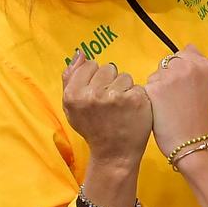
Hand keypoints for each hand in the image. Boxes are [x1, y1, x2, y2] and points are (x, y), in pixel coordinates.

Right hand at [62, 51, 152, 167]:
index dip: (95, 78)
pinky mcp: (135, 100)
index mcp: (74, 94)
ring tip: (120, 108)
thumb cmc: (92, 128)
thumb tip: (80, 53)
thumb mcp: (71, 106)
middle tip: (109, 104)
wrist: (114, 153)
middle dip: (110, 82)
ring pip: (124, 76)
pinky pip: (137, 86)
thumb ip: (70, 78)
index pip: (89, 65)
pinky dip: (136, 97)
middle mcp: (93, 94)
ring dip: (124, 89)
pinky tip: (131, 111)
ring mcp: (115, 97)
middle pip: (108, 68)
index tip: (96, 95)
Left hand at [145, 45, 207, 156]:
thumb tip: (189, 50)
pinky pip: (147, 87)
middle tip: (173, 97)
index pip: (184, 53)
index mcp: (204, 65)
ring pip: (155, 74)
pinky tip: (159, 110)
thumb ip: (200, 69)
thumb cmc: (202, 118)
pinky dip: (150, 97)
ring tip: (167, 105)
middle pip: (168, 62)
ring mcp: (170, 76)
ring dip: (157, 86)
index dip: (180, 68)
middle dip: (167, 75)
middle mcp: (187, 66)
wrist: (193, 142)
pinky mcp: (154, 88)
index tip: (181, 84)